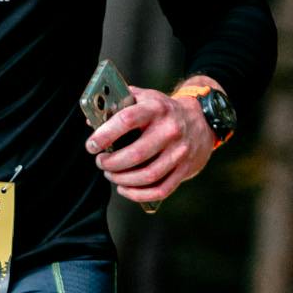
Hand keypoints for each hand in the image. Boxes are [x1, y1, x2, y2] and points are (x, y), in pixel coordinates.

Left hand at [86, 83, 217, 208]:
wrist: (201, 119)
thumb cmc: (163, 110)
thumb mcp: (143, 98)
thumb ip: (117, 105)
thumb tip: (90, 121)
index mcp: (155, 108)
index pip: (126, 120)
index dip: (104, 135)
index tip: (91, 145)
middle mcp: (170, 129)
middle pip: (136, 154)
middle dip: (111, 163)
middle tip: (101, 162)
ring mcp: (179, 151)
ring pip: (147, 175)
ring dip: (122, 180)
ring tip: (111, 175)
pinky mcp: (185, 168)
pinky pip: (160, 189)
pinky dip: (138, 194)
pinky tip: (125, 189)